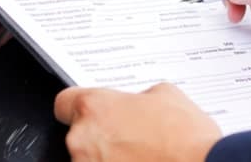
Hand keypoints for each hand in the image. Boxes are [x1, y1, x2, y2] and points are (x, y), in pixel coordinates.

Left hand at [54, 83, 220, 161]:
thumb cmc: (186, 138)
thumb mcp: (168, 95)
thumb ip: (141, 96)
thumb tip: (139, 102)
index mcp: (95, 108)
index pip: (65, 102)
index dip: (80, 106)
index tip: (91, 112)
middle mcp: (82, 140)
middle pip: (81, 135)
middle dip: (105, 135)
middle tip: (134, 137)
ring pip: (92, 159)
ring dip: (110, 157)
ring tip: (143, 156)